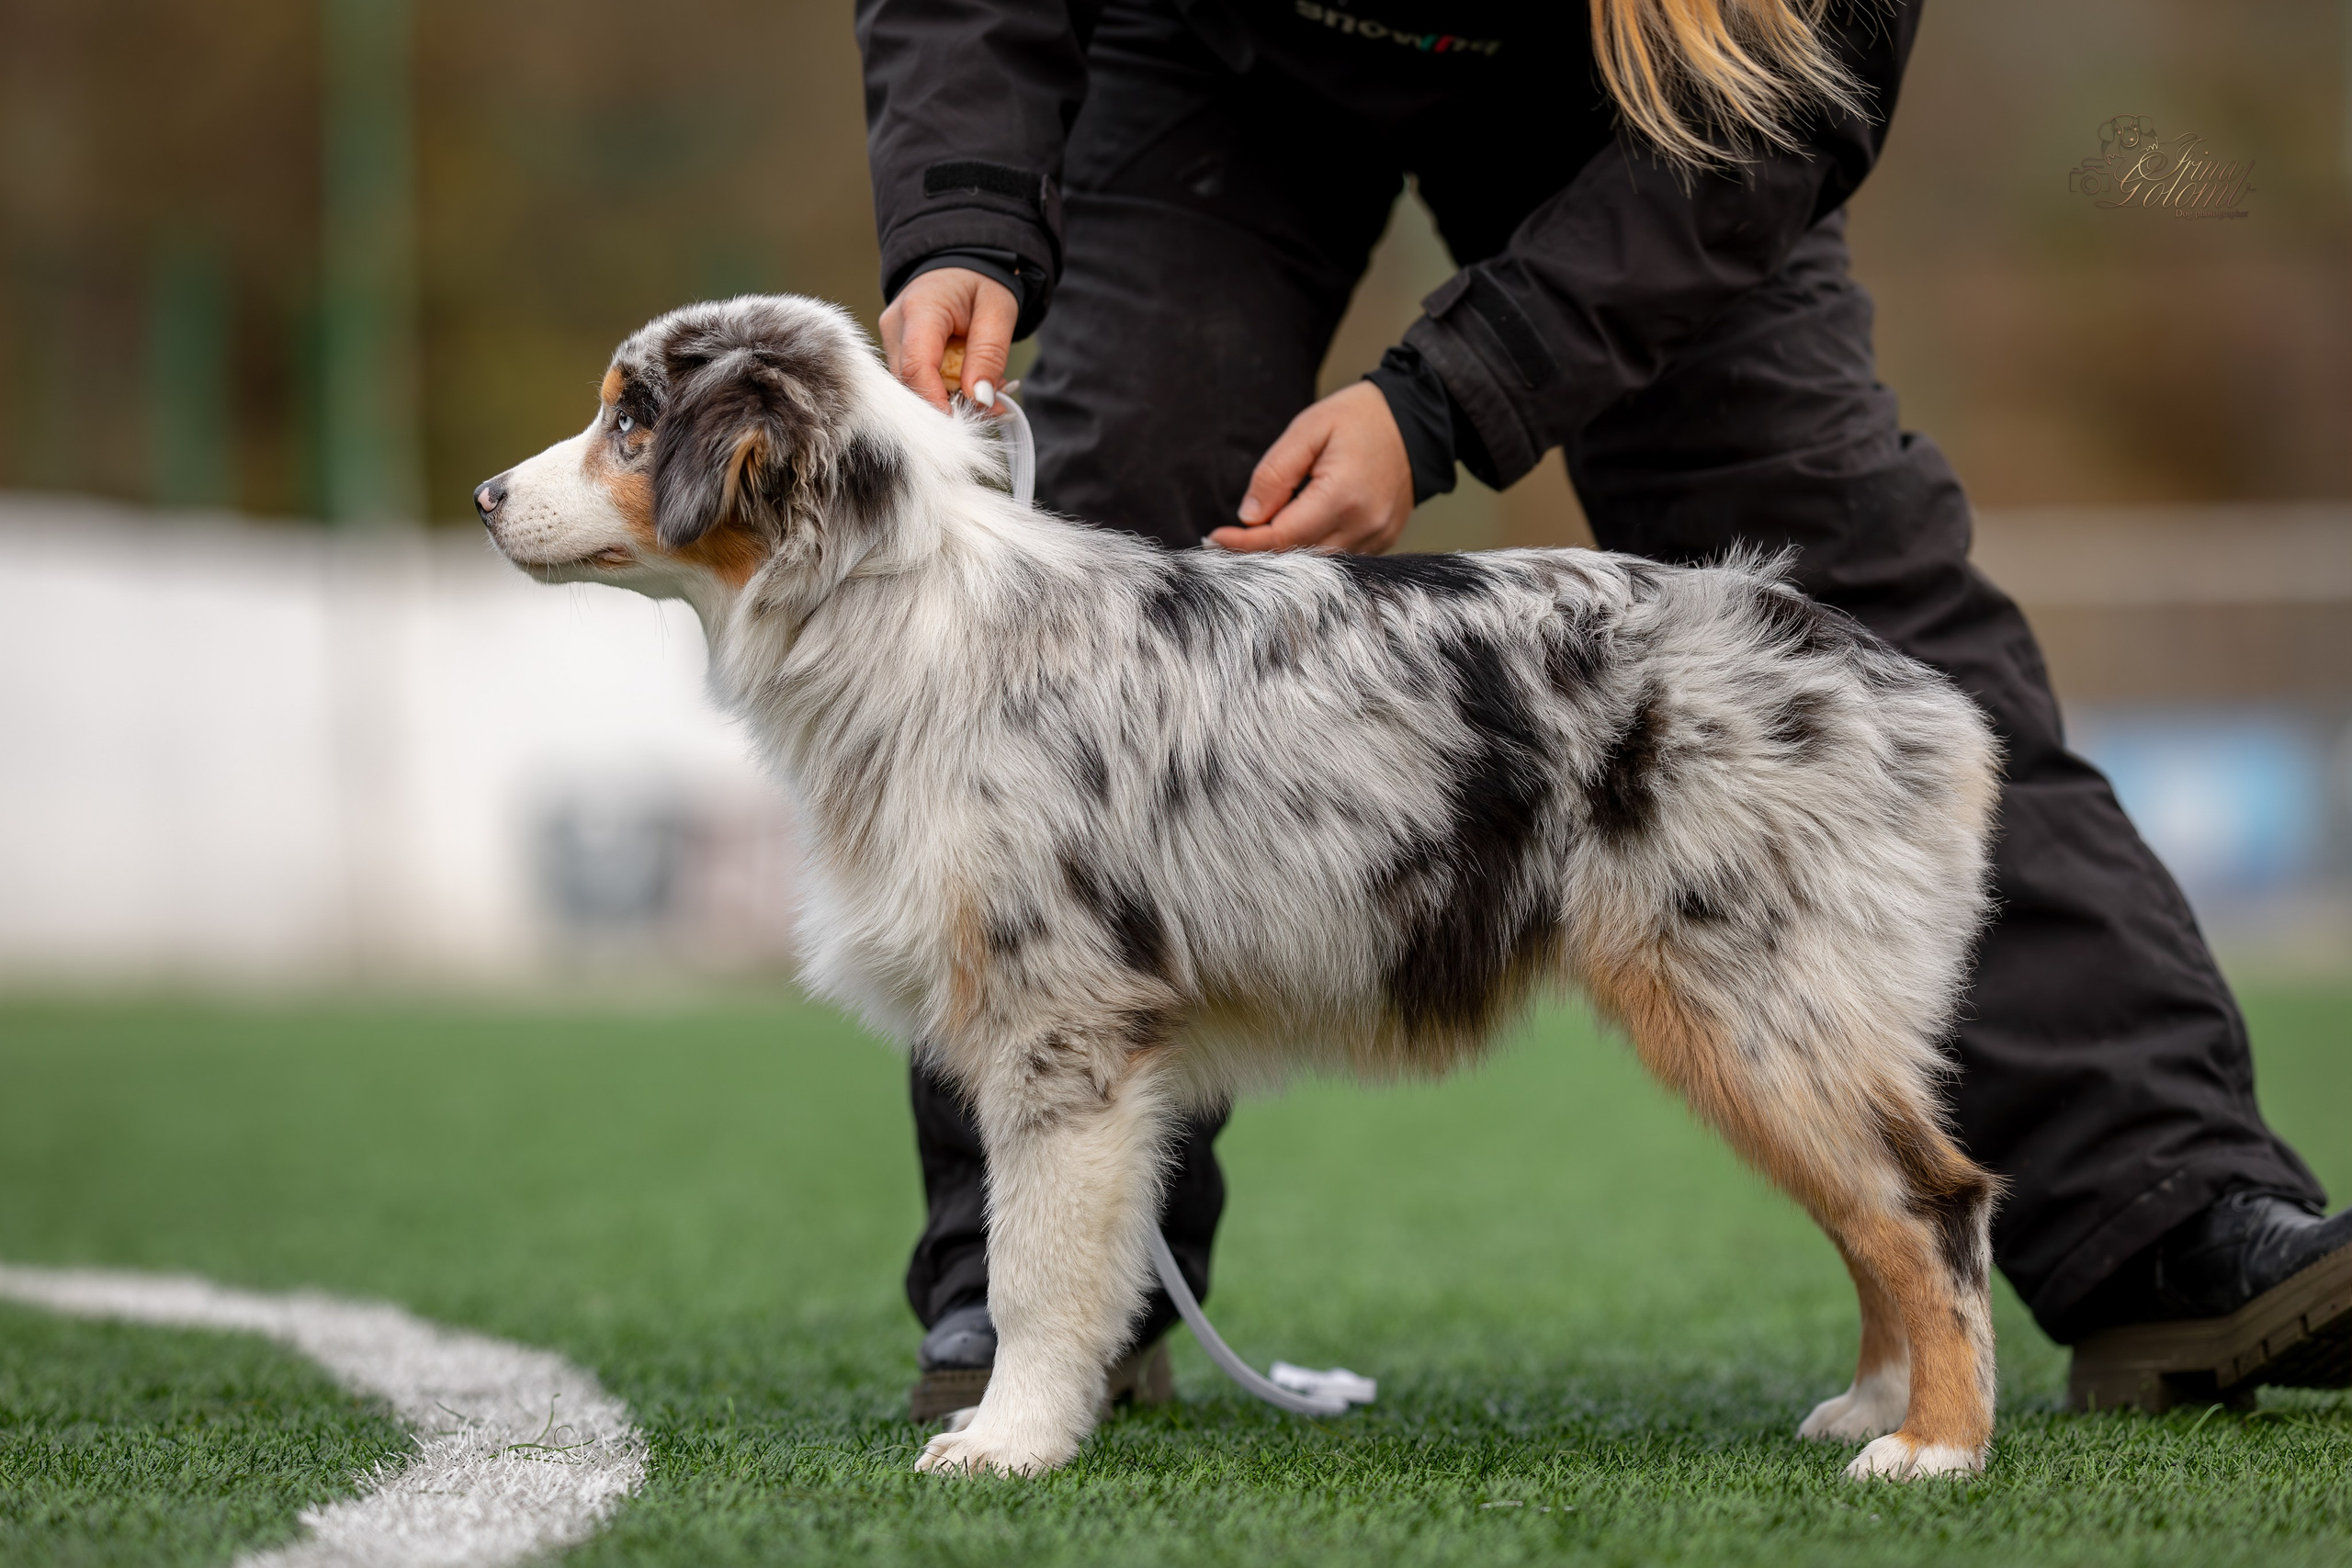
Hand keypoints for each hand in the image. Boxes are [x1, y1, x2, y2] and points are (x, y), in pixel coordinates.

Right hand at [880, 268, 1018, 410]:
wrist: (960, 262)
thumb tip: (979, 400)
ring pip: (913, 386)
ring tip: (989, 390)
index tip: (963, 424)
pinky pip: (917, 379)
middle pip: (911, 383)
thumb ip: (989, 355)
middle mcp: (895, 324)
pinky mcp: (896, 348)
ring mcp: (891, 337)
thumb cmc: (980, 280)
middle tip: (994, 408)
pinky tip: (971, 383)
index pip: (916, 367)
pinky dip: (945, 389)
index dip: (936, 402)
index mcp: (919, 308)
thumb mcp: (998, 311)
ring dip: (951, 398)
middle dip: (951, 404)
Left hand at [1209, 381, 1414, 554]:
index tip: (1214, 537)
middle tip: (1225, 542)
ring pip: (1318, 565)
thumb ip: (1275, 473)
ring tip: (1254, 539)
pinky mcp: (1382, 540)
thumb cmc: (1359, 417)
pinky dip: (1311, 552)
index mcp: (1342, 497)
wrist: (1416, 420)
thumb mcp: (1308, 428)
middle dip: (1259, 553)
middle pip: (1298, 558)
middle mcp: (1362, 526)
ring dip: (1284, 555)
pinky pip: (1339, 559)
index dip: (1244, 543)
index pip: (1281, 537)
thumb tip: (1249, 517)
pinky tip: (1291, 536)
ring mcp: (1376, 538)